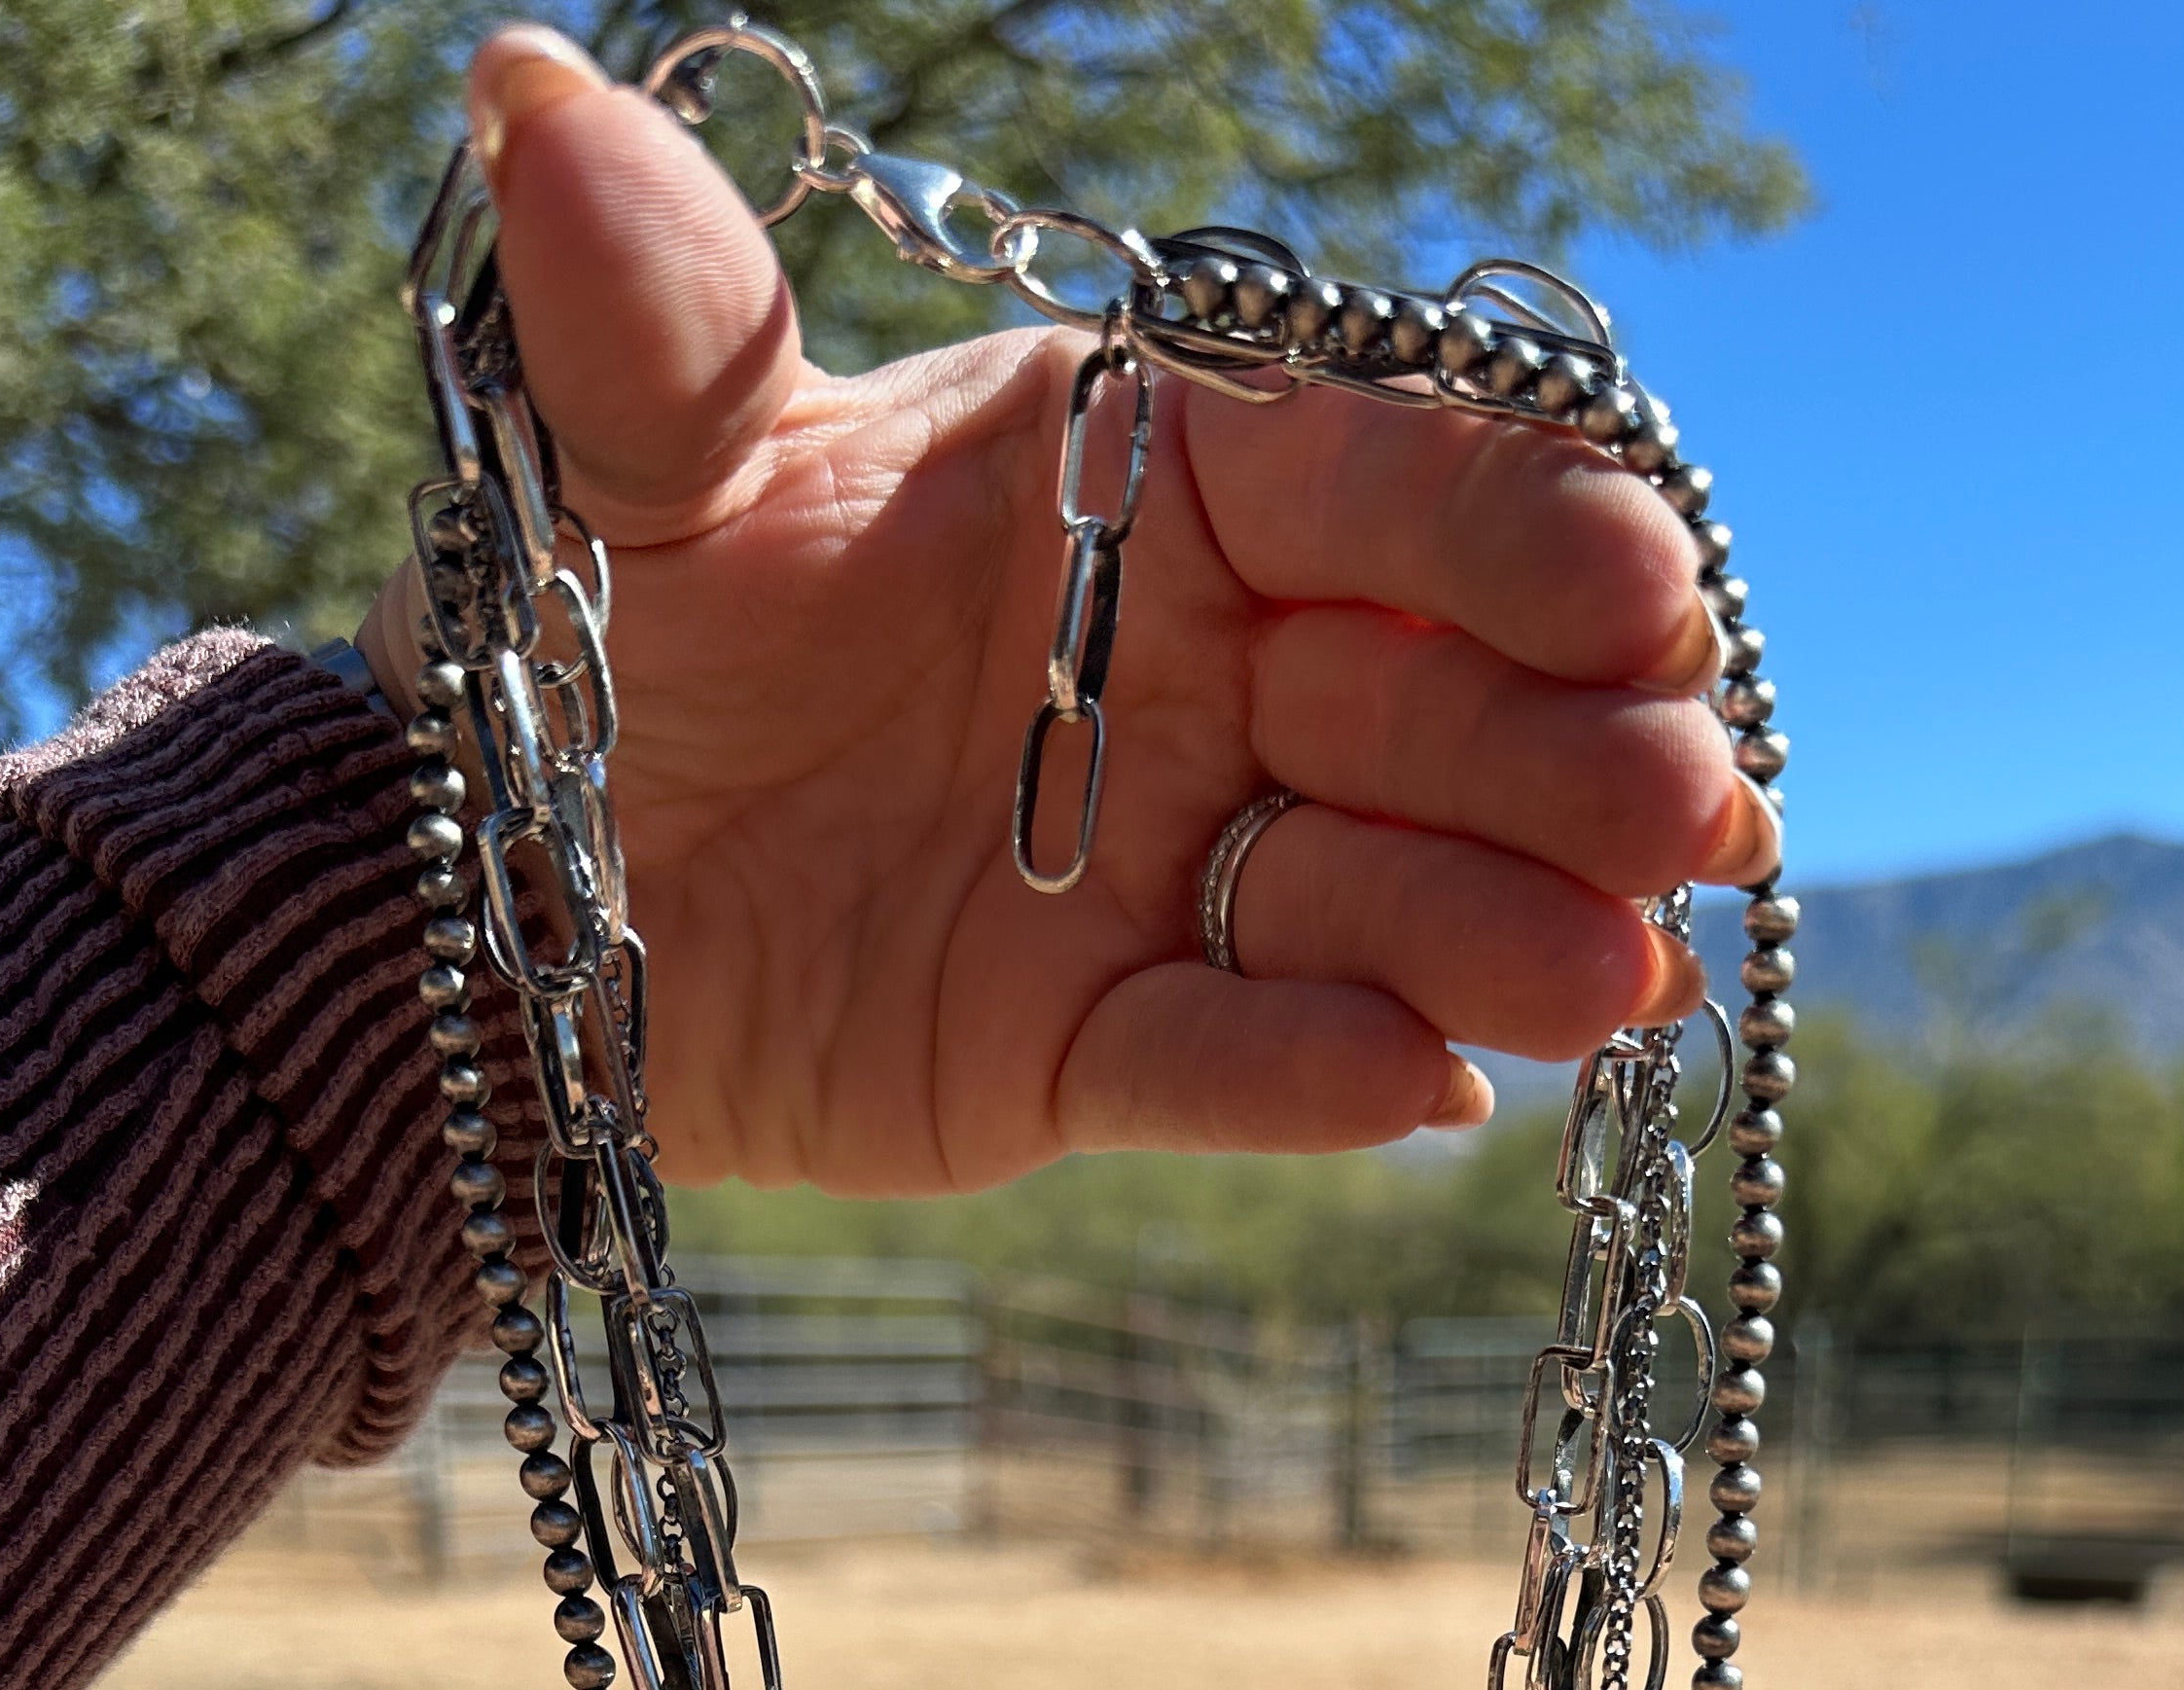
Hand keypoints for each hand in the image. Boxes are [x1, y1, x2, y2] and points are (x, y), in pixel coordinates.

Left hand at [360, 26, 1776, 1193]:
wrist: (499, 882)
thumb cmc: (597, 628)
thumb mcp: (624, 460)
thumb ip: (651, 312)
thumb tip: (536, 95)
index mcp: (1144, 482)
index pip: (1370, 479)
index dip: (1515, 531)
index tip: (1634, 577)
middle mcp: (1204, 673)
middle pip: (1434, 702)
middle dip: (1568, 754)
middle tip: (1684, 805)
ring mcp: (1168, 875)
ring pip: (1370, 900)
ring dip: (1497, 935)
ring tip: (1616, 984)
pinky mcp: (1096, 1054)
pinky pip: (1224, 1063)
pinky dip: (1317, 1078)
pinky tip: (1425, 1094)